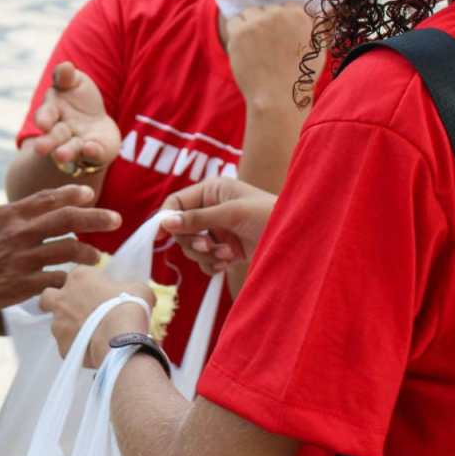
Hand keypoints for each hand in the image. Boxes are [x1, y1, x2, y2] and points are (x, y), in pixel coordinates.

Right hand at [0, 185, 122, 321]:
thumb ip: (14, 220)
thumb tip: (39, 215)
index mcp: (9, 215)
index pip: (49, 198)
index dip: (72, 194)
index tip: (89, 194)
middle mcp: (19, 232)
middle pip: (68, 219)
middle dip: (96, 217)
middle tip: (115, 219)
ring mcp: (23, 259)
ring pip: (69, 249)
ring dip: (88, 252)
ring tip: (97, 257)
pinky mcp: (24, 284)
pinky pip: (56, 279)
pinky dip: (63, 279)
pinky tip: (63, 281)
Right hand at [29, 62, 121, 170]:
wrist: (97, 127)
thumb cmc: (80, 100)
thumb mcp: (75, 82)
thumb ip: (67, 77)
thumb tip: (65, 66)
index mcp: (52, 112)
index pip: (46, 114)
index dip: (44, 119)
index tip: (42, 124)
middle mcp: (60, 131)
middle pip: (53, 136)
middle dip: (47, 142)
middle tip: (40, 149)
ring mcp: (77, 143)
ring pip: (69, 149)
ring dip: (65, 152)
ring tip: (61, 156)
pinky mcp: (94, 151)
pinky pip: (93, 153)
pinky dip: (92, 151)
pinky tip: (90, 148)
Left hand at [40, 266, 153, 367]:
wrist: (121, 339)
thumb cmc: (129, 307)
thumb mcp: (138, 289)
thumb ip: (129, 288)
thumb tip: (134, 295)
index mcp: (80, 277)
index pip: (76, 274)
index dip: (87, 284)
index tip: (98, 292)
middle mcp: (62, 298)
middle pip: (49, 296)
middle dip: (58, 301)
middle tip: (76, 310)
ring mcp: (58, 323)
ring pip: (56, 323)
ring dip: (70, 327)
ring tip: (90, 335)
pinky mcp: (61, 346)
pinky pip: (67, 345)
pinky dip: (77, 347)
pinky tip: (92, 350)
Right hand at [160, 179, 277, 273]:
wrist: (298, 238)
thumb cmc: (269, 215)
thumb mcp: (231, 214)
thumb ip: (197, 219)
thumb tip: (165, 222)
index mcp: (211, 190)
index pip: (176, 203)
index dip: (164, 218)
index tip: (157, 237)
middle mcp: (212, 208)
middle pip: (180, 229)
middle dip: (192, 241)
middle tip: (208, 246)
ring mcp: (218, 230)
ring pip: (192, 247)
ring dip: (206, 255)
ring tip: (227, 254)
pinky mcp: (225, 249)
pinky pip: (205, 261)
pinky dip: (213, 264)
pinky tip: (228, 262)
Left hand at [225, 4, 317, 114]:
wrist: (277, 97)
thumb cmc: (299, 77)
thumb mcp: (319, 48)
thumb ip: (318, 26)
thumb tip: (321, 10)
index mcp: (299, 15)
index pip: (288, 7)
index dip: (283, 23)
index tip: (281, 38)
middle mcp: (278, 14)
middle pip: (268, 9)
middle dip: (267, 24)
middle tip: (268, 46)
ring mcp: (257, 23)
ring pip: (250, 13)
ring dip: (251, 24)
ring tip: (255, 46)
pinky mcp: (240, 33)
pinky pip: (234, 21)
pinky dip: (237, 31)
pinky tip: (243, 46)